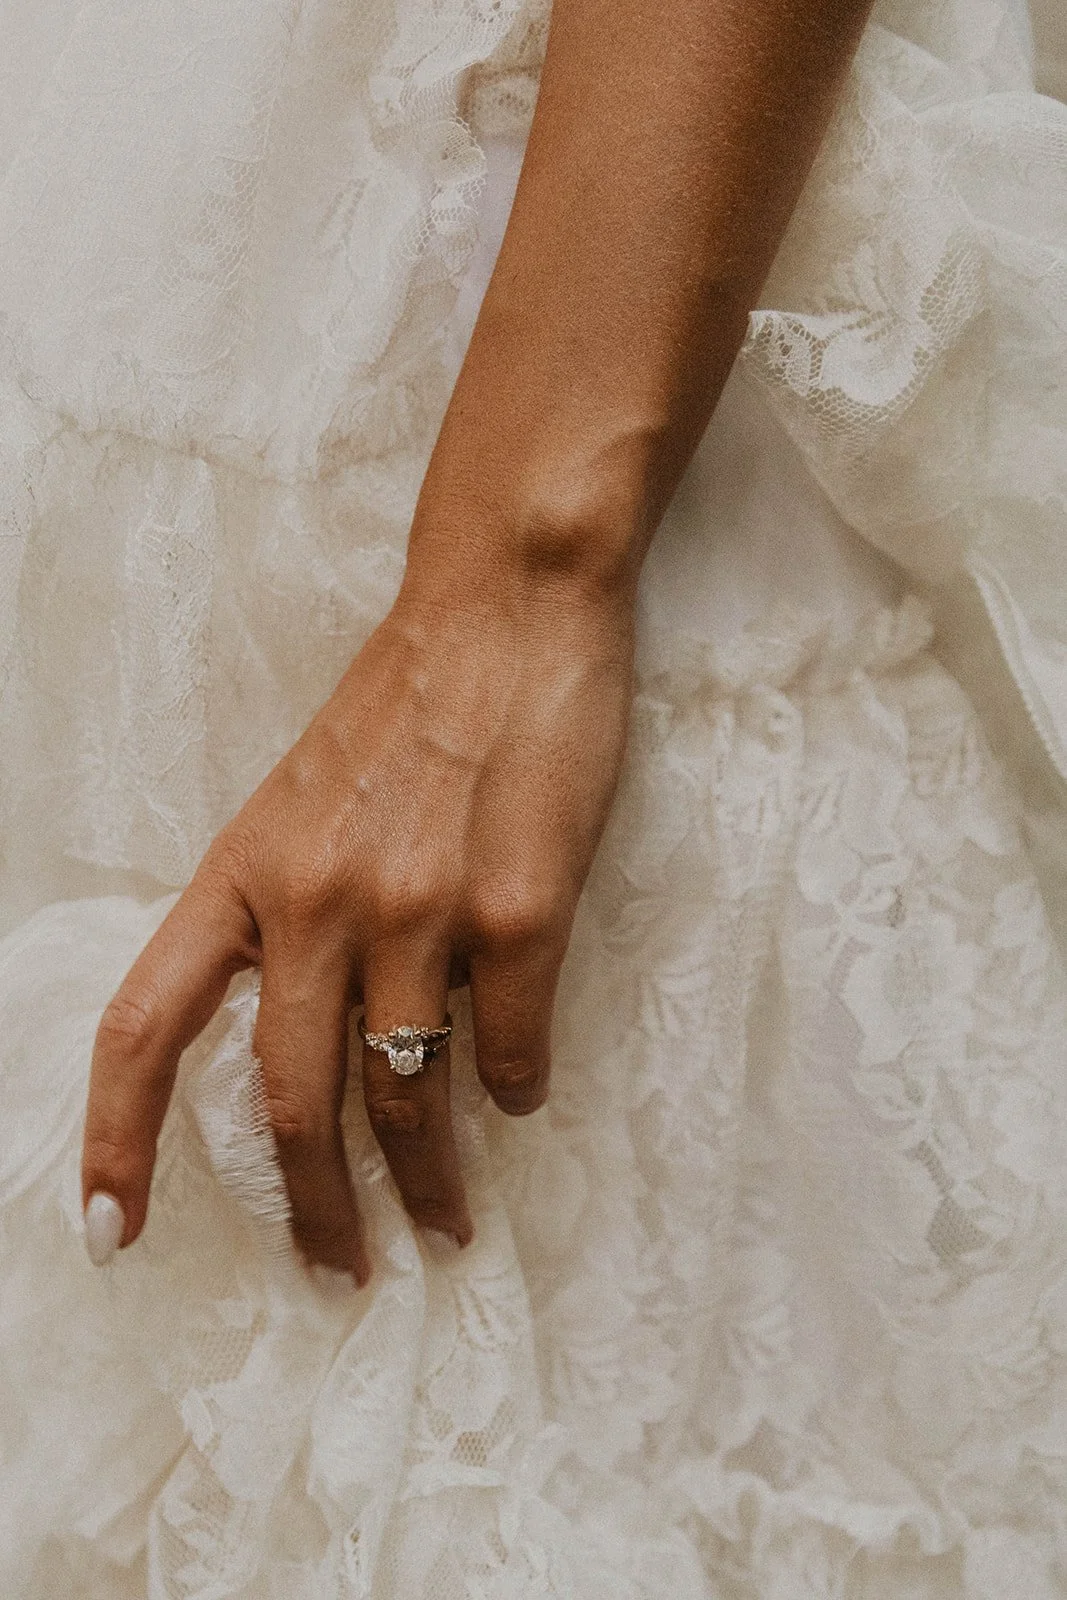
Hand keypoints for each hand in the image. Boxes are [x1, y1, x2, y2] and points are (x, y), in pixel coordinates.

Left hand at [81, 565, 633, 1279]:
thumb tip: (319, 1035)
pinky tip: (518, 1100)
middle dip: (315, 1211)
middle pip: (289, 1103)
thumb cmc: (406, 701)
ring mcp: (419, 909)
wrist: (506, 608)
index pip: (145, 1026)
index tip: (111, 1232)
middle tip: (340, 1267)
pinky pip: (511, 1047)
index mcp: (244, 871)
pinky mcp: (519, 910)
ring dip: (428, 1181)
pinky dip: (516, 1091)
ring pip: (407, 1095)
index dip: (117, 1140)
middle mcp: (317, 901)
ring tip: (446, 1222)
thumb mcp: (299, 799)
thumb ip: (287, 908)